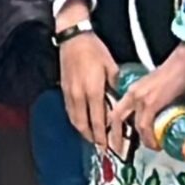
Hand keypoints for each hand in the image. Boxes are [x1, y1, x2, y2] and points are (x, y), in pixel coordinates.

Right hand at [58, 22, 122, 153]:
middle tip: (101, 147)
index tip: (109, 146)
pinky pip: (70, 110)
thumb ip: (116, 85)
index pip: (98, 120)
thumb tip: (120, 99)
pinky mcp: (64, 88)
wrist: (73, 37)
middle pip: (84, 124)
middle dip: (93, 138)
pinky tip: (82, 122)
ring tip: (92, 138)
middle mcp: (79, 94)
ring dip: (83, 131)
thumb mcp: (111, 66)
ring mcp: (70, 92)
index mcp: (93, 90)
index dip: (103, 136)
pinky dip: (76, 120)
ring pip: (75, 119)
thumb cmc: (93, 49)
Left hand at [113, 45, 184, 152]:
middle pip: (115, 118)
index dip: (113, 125)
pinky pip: (145, 126)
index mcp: (132, 91)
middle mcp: (132, 94)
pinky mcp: (151, 103)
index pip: (116, 109)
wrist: (181, 64)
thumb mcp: (155, 90)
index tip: (115, 137)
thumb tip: (158, 119)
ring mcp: (140, 98)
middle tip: (117, 149)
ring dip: (137, 140)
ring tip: (148, 147)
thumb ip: (152, 103)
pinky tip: (155, 143)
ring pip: (130, 125)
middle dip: (114, 136)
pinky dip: (149, 138)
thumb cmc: (172, 75)